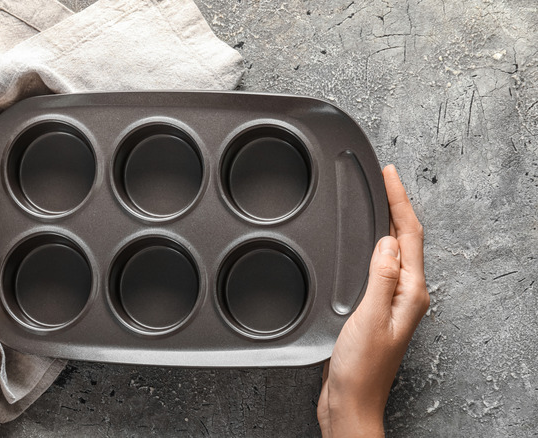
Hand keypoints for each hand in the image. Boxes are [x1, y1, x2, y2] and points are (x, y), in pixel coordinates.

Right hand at [317, 165, 429, 436]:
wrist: (349, 400)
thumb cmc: (360, 369)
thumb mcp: (370, 318)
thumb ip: (381, 278)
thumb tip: (389, 241)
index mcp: (410, 293)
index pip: (409, 236)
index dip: (400, 202)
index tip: (389, 175)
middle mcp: (405, 295)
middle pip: (405, 239)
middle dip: (396, 206)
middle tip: (384, 179)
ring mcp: (390, 302)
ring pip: (391, 251)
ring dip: (385, 224)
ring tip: (376, 201)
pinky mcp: (373, 309)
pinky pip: (376, 267)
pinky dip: (370, 246)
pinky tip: (361, 243)